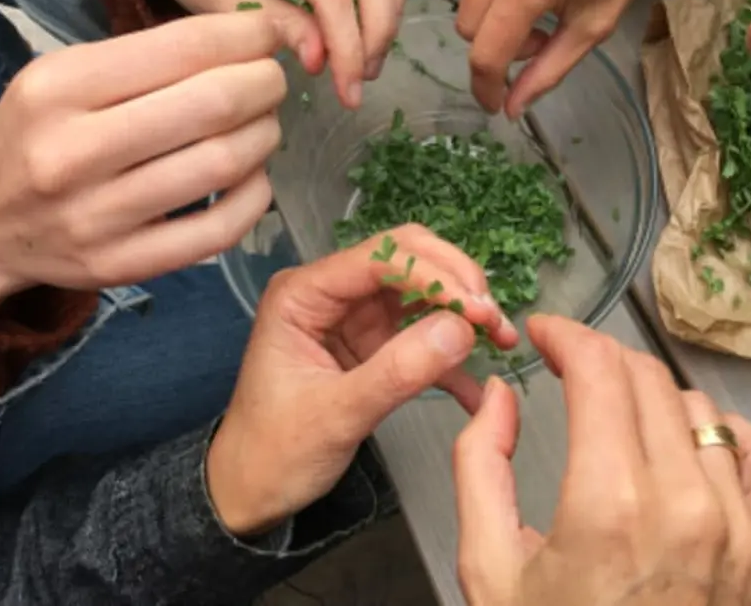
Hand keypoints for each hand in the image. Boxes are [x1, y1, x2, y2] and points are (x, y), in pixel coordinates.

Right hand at [0, 6, 320, 328]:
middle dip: (265, 83)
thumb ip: (145, 58)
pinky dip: (256, 195)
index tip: (269, 35)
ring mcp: (97, 217)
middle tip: (272, 82)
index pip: (184, 47)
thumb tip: (251, 35)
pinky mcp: (122, 266)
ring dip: (265, 136)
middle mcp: (72, 151)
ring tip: (262, 125)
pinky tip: (252, 177)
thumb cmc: (32, 137)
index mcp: (57, 87)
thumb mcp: (61, 78)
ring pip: (225, 163)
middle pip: (215, 103)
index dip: (247, 36)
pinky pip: (221, 229)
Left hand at [205, 224, 519, 533]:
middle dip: (455, 281)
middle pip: (407, 258)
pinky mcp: (373, 343)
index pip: (380, 258)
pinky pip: (423, 332)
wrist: (250, 492)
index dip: (435, 274)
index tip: (477, 309)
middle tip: (492, 318)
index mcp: (304, 294)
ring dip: (463, 309)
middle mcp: (331, 292)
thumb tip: (460, 329)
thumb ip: (397, 371)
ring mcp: (355, 316)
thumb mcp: (335, 416)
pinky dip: (453, 352)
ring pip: (423, 289)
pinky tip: (479, 382)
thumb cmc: (273, 453)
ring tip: (500, 338)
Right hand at [455, 316, 750, 605]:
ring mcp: (740, 533)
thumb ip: (479, 466)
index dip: (566, 336)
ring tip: (620, 428)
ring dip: (652, 402)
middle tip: (570, 374)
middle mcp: (685, 505)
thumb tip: (498, 397)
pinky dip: (729, 438)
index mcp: (608, 505)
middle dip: (600, 362)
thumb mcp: (488, 569)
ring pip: (699, 410)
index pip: (600, 370)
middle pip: (648, 379)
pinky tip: (694, 450)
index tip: (545, 335)